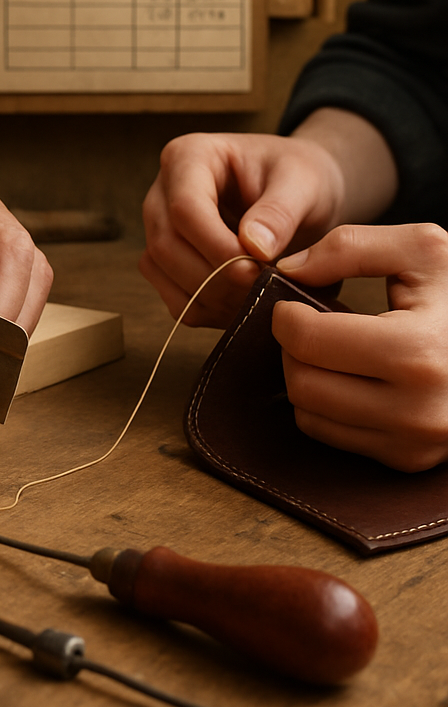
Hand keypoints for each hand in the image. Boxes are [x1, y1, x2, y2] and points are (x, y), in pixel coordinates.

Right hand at [139, 110, 398, 326]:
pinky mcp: (165, 262)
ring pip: (161, 273)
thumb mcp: (303, 183)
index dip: (217, 246)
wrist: (299, 194)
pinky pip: (172, 296)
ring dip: (209, 296)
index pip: (184, 208)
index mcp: (188, 157)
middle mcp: (162, 193)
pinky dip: (206, 309)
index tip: (257, 268)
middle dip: (214, 276)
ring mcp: (158, 229)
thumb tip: (253, 247)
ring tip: (255, 295)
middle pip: (166, 244)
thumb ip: (280, 212)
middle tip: (260, 288)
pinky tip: (240, 302)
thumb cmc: (300, 178)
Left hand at [274, 223, 447, 471]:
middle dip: (293, 348)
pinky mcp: (408, 458)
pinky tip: (351, 377)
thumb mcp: (421, 250)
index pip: (306, 339)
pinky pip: (329, 435)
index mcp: (419, 351)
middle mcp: (418, 410)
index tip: (294, 303)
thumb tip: (287, 271)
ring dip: (305, 377)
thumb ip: (348, 247)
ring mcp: (415, 441)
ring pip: (307, 414)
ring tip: (334, 349)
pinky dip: (325, 405)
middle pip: (301, 381)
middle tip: (312, 326)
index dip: (285, 314)